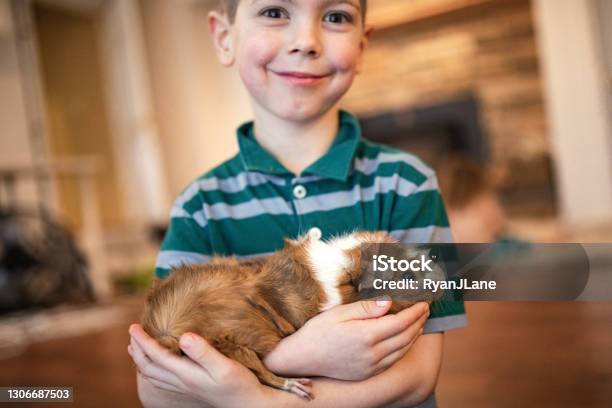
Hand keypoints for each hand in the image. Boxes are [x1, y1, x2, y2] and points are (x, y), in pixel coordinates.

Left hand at [128, 324, 268, 407]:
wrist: (248, 405)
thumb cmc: (240, 384)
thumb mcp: (225, 366)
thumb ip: (204, 352)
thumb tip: (184, 336)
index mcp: (186, 374)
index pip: (156, 356)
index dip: (142, 341)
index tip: (134, 326)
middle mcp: (181, 382)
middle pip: (148, 367)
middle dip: (137, 350)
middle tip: (132, 333)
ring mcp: (184, 388)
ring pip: (153, 376)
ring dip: (141, 360)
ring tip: (136, 347)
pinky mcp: (190, 390)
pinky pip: (162, 381)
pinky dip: (152, 370)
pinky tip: (157, 364)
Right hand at [264, 300, 428, 380]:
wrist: (303, 358)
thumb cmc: (318, 330)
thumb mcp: (340, 312)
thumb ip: (367, 308)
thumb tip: (389, 302)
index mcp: (366, 335)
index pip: (400, 322)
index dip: (415, 312)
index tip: (423, 303)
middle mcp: (372, 354)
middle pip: (406, 337)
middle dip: (419, 322)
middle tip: (425, 310)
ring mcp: (371, 366)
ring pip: (402, 350)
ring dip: (415, 335)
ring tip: (420, 323)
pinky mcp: (367, 373)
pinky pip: (393, 361)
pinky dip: (404, 348)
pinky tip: (405, 340)